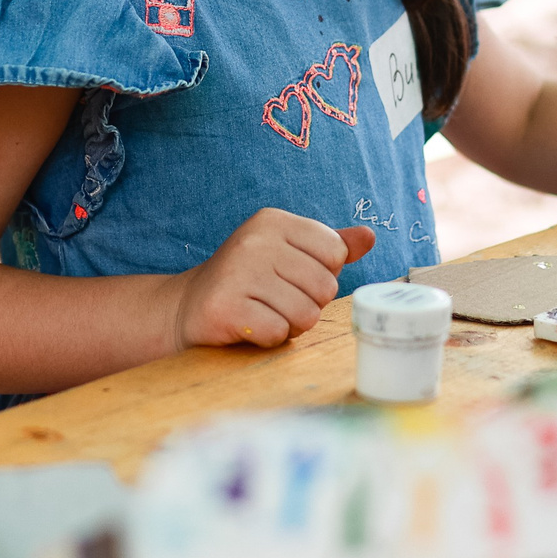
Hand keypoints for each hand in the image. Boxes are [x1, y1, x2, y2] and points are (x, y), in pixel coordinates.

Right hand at [170, 212, 375, 350]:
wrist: (186, 307)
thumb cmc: (248, 281)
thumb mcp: (288, 254)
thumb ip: (330, 246)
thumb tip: (370, 236)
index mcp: (273, 220)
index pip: (335, 252)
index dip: (322, 275)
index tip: (291, 277)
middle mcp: (255, 240)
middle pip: (325, 286)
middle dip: (308, 304)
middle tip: (276, 300)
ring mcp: (237, 272)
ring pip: (306, 314)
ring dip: (290, 324)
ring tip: (264, 313)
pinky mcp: (225, 307)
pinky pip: (278, 332)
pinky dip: (270, 337)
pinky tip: (249, 325)